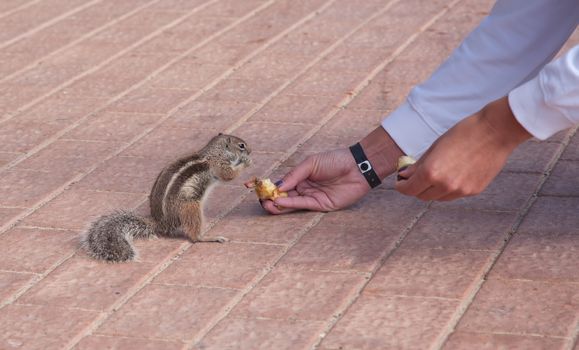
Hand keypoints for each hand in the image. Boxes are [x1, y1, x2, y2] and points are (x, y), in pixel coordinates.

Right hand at [261, 149, 369, 213]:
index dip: (265, 185)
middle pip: (282, 195)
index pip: (279, 182)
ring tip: (266, 203)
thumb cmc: (335, 160)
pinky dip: (289, 204)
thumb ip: (294, 175)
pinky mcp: (320, 205)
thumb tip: (278, 185)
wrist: (357, 166)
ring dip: (277, 204)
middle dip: (269, 197)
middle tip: (260, 198)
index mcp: (300, 176)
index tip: (250, 186)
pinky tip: (279, 201)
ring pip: (290, 203)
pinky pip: (301, 205)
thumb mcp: (311, 163)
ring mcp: (311, 197)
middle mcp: (304, 188)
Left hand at [396, 96, 530, 200]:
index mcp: (431, 172)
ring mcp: (461, 190)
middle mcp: (445, 185)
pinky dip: (448, 188)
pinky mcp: (474, 191)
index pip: (409, 189)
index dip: (402, 187)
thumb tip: (405, 175)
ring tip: (435, 174)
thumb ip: (419, 164)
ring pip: (438, 197)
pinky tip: (451, 174)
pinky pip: (454, 194)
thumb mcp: (435, 146)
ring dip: (432, 190)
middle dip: (415, 188)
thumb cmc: (464, 133)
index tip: (400, 182)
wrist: (496, 131)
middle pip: (422, 196)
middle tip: (414, 178)